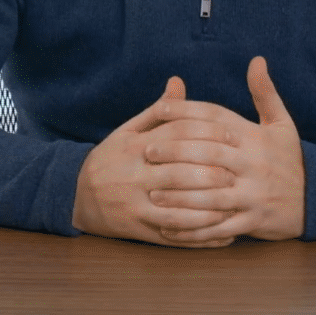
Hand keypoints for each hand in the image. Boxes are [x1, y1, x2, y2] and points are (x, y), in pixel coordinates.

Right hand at [71, 77, 237, 246]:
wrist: (77, 194)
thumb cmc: (112, 158)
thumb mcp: (128, 131)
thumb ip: (158, 111)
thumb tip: (179, 82)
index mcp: (136, 146)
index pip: (175, 135)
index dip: (207, 134)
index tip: (233, 136)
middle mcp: (136, 174)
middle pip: (179, 172)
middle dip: (212, 171)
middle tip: (238, 171)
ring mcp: (138, 203)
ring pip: (178, 205)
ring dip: (209, 205)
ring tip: (234, 200)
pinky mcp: (140, 228)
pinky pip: (174, 232)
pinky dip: (200, 232)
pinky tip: (222, 230)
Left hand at [144, 56, 305, 243]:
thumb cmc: (288, 158)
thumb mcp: (282, 123)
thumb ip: (265, 93)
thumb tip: (257, 59)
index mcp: (255, 138)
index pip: (217, 120)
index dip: (188, 112)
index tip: (160, 109)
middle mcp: (253, 165)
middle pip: (211, 155)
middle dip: (177, 153)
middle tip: (148, 151)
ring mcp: (254, 195)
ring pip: (213, 194)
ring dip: (181, 195)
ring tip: (153, 193)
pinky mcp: (253, 221)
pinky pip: (220, 227)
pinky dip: (194, 229)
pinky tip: (170, 227)